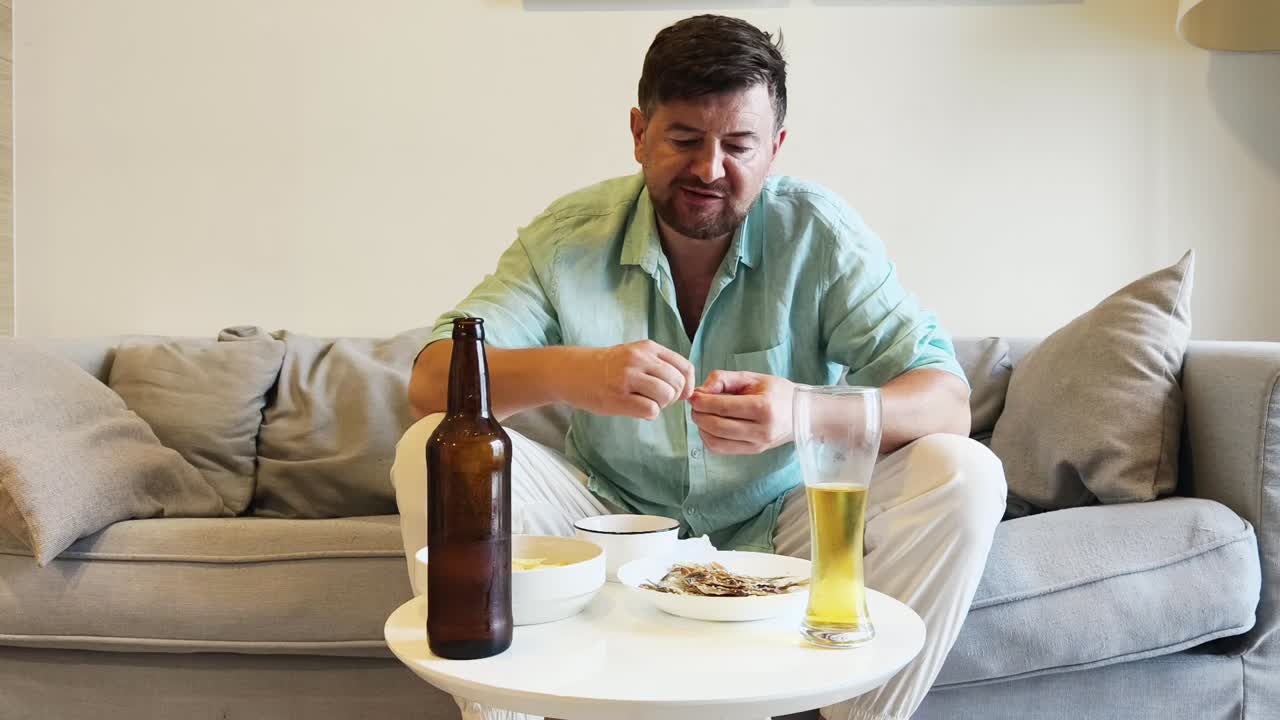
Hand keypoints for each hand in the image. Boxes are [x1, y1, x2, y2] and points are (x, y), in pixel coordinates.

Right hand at [564, 340, 695, 419]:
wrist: (573, 371)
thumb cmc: (608, 367)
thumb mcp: (635, 354)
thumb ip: (660, 365)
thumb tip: (687, 388)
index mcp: (648, 348)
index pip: (685, 368)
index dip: (687, 385)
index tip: (678, 394)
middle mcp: (640, 359)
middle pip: (677, 384)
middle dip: (672, 397)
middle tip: (657, 399)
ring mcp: (628, 378)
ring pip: (666, 396)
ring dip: (660, 405)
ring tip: (646, 403)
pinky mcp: (618, 397)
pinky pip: (651, 410)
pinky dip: (648, 414)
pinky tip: (636, 409)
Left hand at [689, 370, 795, 454]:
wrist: (802, 414)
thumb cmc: (777, 392)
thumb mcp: (752, 377)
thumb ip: (724, 379)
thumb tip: (701, 391)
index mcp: (763, 408)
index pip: (724, 408)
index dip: (702, 402)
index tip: (693, 396)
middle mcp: (761, 430)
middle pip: (717, 426)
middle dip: (699, 415)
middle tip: (695, 405)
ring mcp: (757, 444)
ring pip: (716, 442)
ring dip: (701, 428)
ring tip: (702, 415)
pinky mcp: (752, 452)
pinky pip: (721, 450)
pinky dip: (709, 439)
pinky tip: (710, 427)